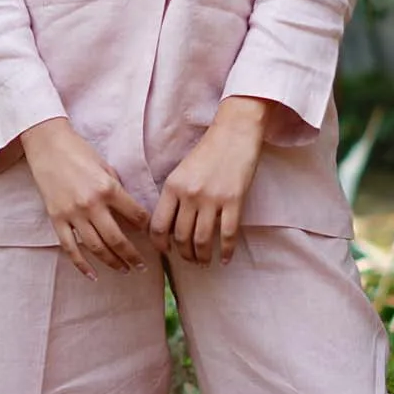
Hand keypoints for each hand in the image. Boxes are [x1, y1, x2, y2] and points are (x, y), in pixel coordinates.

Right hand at [20, 118, 149, 279]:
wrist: (47, 145)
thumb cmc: (79, 152)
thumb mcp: (106, 167)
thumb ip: (117, 190)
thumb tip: (131, 213)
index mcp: (109, 188)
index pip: (136, 216)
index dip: (147, 228)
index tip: (153, 236)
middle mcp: (92, 204)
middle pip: (117, 239)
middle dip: (133, 256)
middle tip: (142, 266)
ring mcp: (73, 214)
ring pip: (96, 247)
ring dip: (112, 262)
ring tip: (124, 270)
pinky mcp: (56, 219)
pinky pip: (70, 248)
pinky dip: (82, 265)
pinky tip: (93, 275)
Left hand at [150, 97, 272, 265]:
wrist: (235, 132)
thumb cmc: (208, 151)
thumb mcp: (182, 171)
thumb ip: (174, 196)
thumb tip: (169, 226)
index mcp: (172, 186)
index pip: (159, 225)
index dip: (160, 244)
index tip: (165, 252)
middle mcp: (189, 195)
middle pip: (181, 237)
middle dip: (184, 254)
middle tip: (189, 259)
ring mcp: (212, 199)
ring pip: (202, 240)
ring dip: (202, 256)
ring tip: (204, 262)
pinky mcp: (234, 200)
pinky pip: (228, 234)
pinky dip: (226, 251)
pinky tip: (226, 258)